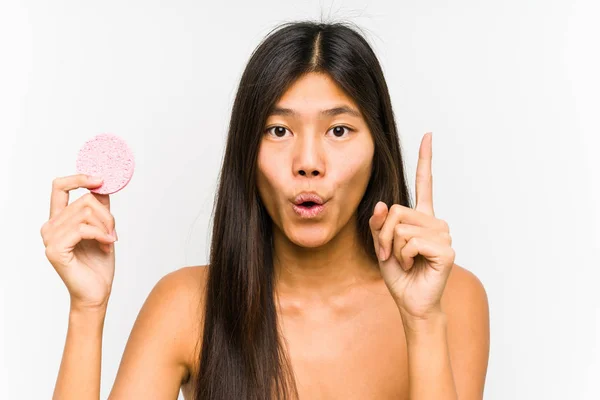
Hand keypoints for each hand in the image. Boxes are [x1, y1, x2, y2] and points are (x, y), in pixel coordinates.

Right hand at [40, 174, 117, 310]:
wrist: (96, 292)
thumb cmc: (98, 264)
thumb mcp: (103, 229)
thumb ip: (100, 207)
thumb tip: (104, 184)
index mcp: (58, 220)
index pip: (59, 187)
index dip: (79, 178)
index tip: (100, 179)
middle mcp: (50, 226)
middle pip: (85, 200)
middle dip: (107, 215)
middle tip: (113, 233)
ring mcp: (50, 238)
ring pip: (87, 213)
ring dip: (107, 227)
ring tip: (110, 241)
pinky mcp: (55, 249)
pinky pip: (84, 229)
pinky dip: (101, 235)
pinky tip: (107, 246)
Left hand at [369, 133, 454, 320]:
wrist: (411, 301)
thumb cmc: (399, 273)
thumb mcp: (381, 245)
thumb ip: (379, 224)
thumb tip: (382, 205)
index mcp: (421, 217)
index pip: (424, 183)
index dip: (425, 159)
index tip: (428, 135)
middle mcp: (435, 222)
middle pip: (397, 211)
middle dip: (385, 236)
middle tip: (391, 254)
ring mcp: (443, 234)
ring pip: (402, 227)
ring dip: (394, 248)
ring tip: (404, 261)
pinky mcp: (446, 249)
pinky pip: (411, 242)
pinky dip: (404, 257)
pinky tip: (413, 266)